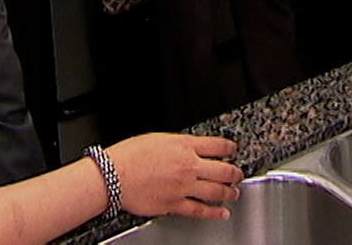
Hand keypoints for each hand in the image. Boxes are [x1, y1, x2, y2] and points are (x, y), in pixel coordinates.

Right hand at [105, 133, 242, 220]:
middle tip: (238, 174)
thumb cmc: (129, 156)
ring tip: (234, 193)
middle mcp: (188, 166)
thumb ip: (179, 144)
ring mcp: (183, 187)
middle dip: (235, 173)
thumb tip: (190, 149)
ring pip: (216, 191)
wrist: (113, 176)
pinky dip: (215, 213)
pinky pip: (200, 210)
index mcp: (184, 146)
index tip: (232, 150)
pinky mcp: (174, 205)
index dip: (230, 148)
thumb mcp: (158, 139)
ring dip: (229, 192)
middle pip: (224, 170)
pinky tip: (222, 213)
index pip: (218, 146)